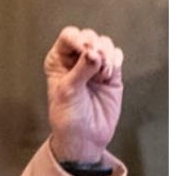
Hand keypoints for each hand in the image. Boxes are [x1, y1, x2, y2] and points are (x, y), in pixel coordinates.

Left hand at [43, 25, 123, 163]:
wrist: (85, 139)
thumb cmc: (68, 118)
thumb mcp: (68, 91)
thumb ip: (81, 69)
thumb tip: (94, 52)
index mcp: (59, 60)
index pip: (69, 36)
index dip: (79, 39)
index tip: (85, 51)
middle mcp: (77, 60)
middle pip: (89, 36)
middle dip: (95, 47)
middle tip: (97, 63)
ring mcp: (95, 66)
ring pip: (105, 44)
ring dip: (107, 55)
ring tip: (103, 74)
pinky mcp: (112, 75)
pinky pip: (117, 57)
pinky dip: (116, 61)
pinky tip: (110, 75)